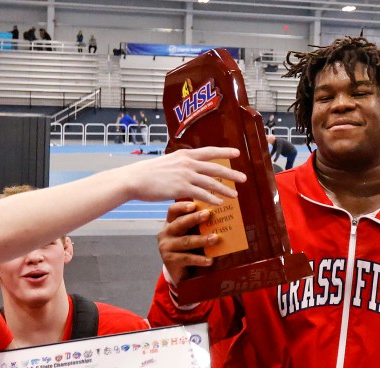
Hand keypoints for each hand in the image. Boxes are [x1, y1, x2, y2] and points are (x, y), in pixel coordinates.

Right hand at [129, 147, 244, 205]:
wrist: (135, 179)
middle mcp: (187, 163)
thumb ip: (180, 165)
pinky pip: (201, 194)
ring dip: (225, 189)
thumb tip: (187, 169)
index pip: (209, 151)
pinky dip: (212, 198)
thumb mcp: (167, 163)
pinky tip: (219, 203)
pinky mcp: (180, 188)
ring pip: (210, 182)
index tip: (237, 153)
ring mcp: (185, 175)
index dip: (224, 152)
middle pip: (215, 167)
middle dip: (231, 173)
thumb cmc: (148, 173)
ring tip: (235, 195)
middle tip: (244, 178)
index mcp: (184, 154)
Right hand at [158, 201, 216, 284]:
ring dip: (201, 240)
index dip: (182, 206)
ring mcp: (166, 247)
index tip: (193, 205)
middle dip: (194, 218)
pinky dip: (199, 259)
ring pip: (186, 241)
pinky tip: (210, 260)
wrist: (179, 272)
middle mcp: (166, 233)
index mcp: (171, 223)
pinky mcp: (169, 260)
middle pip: (180, 223)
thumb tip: (220, 217)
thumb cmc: (188, 249)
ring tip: (215, 238)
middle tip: (208, 214)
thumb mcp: (191, 235)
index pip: (173, 210)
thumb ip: (199, 226)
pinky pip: (187, 258)